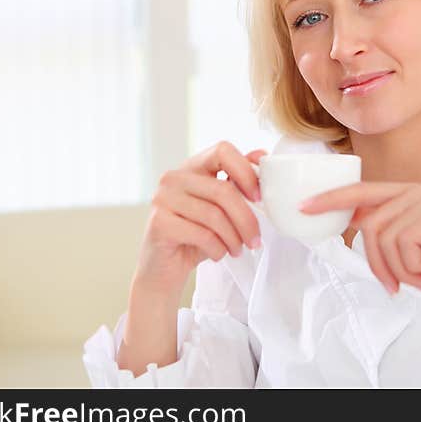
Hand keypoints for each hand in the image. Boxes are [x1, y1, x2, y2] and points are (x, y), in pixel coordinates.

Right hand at [133, 141, 265, 301]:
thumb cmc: (194, 237)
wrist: (163, 270)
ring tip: (237, 250)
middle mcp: (174, 178)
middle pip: (223, 190)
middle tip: (255, 240)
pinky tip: (218, 254)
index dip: (246, 171)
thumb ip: (237, 182)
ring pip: (214, 215)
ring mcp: (163, 199)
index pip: (222, 151)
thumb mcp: (220, 209)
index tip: (258, 197)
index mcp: (192, 167)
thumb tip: (261, 155)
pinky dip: (218, 249)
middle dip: (246, 219)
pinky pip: (202, 234)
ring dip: (233, 238)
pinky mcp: (159, 223)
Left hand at [299, 182, 420, 317]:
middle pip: (370, 223)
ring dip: (398, 269)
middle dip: (377, 263)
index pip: (363, 191)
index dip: (332, 199)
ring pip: (384, 236)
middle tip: (396, 286)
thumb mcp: (403, 252)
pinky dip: (412, 268)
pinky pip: (404, 243)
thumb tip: (348, 221)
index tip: (303, 207)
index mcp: (409, 194)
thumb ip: (381, 232)